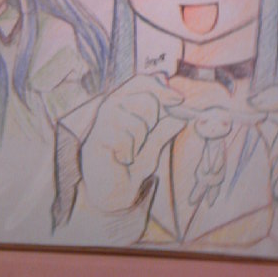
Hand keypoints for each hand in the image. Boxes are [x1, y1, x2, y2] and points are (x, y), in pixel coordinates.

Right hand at [81, 73, 185, 211]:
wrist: (109, 195)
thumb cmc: (128, 167)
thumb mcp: (153, 147)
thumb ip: (163, 130)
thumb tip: (181, 116)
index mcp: (124, 103)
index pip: (142, 81)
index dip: (162, 87)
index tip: (179, 99)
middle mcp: (111, 106)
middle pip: (145, 97)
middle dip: (154, 119)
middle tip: (143, 138)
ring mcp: (102, 120)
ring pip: (138, 120)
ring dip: (140, 141)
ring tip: (130, 152)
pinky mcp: (96, 136)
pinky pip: (125, 138)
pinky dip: (129, 152)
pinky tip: (121, 159)